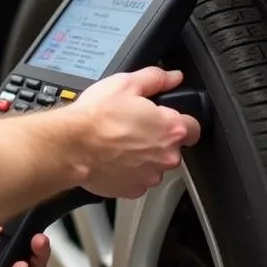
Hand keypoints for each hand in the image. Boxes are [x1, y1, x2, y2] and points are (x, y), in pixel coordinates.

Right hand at [71, 66, 200, 198]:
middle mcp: (166, 156)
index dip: (180, 120)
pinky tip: (113, 158)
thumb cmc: (96, 117)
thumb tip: (172, 77)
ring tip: (120, 144)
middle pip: (172, 148)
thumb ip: (156, 78)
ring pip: (154, 165)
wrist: (72, 145)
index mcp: (171, 128)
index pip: (194, 127)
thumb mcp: (126, 84)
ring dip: (143, 157)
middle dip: (157, 139)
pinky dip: (128, 171)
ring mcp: (150, 176)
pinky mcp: (133, 189)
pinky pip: (137, 179)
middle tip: (134, 128)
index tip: (166, 119)